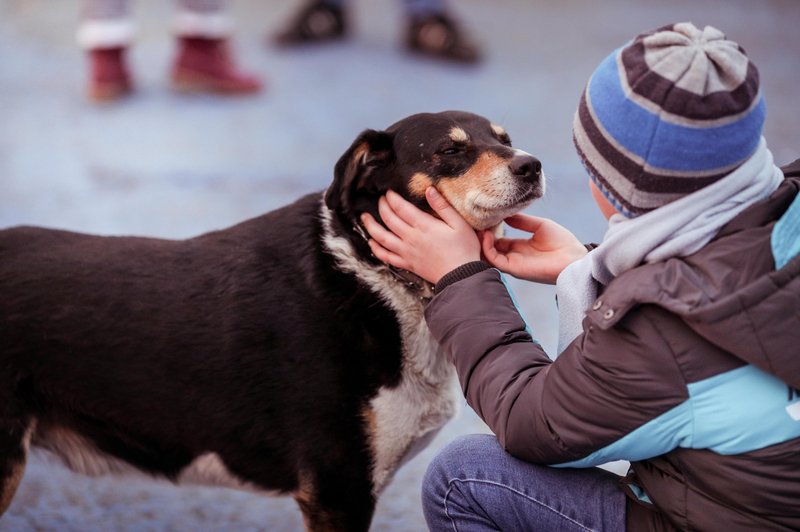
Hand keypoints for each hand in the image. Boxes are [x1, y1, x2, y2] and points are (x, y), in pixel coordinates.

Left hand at [361, 188, 480, 283]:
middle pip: (389, 220)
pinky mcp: (407, 264)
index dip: (392, 198)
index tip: (389, 192)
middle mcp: (411, 238)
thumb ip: (443, 206)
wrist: (461, 276)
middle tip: (381, 199)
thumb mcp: (459, 224)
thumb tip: (429, 190)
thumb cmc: (464, 249)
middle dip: (382, 207)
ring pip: (382, 238)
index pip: (401, 208)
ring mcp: (407, 252)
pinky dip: (376, 249)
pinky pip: (387, 257)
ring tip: (365, 217)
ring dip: (371, 226)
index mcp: (424, 226)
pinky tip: (372, 242)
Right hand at [480, 213, 586, 283]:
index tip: (482, 218)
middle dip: (481, 237)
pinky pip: (495, 260)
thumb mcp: (540, 225)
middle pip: (490, 248)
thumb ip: (522, 221)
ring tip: (478, 227)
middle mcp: (514, 256)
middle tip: (473, 223)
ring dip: (481, 242)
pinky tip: (487, 235)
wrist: (574, 257)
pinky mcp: (514, 269)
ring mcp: (513, 263)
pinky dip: (487, 248)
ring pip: (488, 255)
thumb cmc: (562, 243)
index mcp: (520, 246)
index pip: (498, 240)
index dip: (489, 230)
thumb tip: (505, 213)